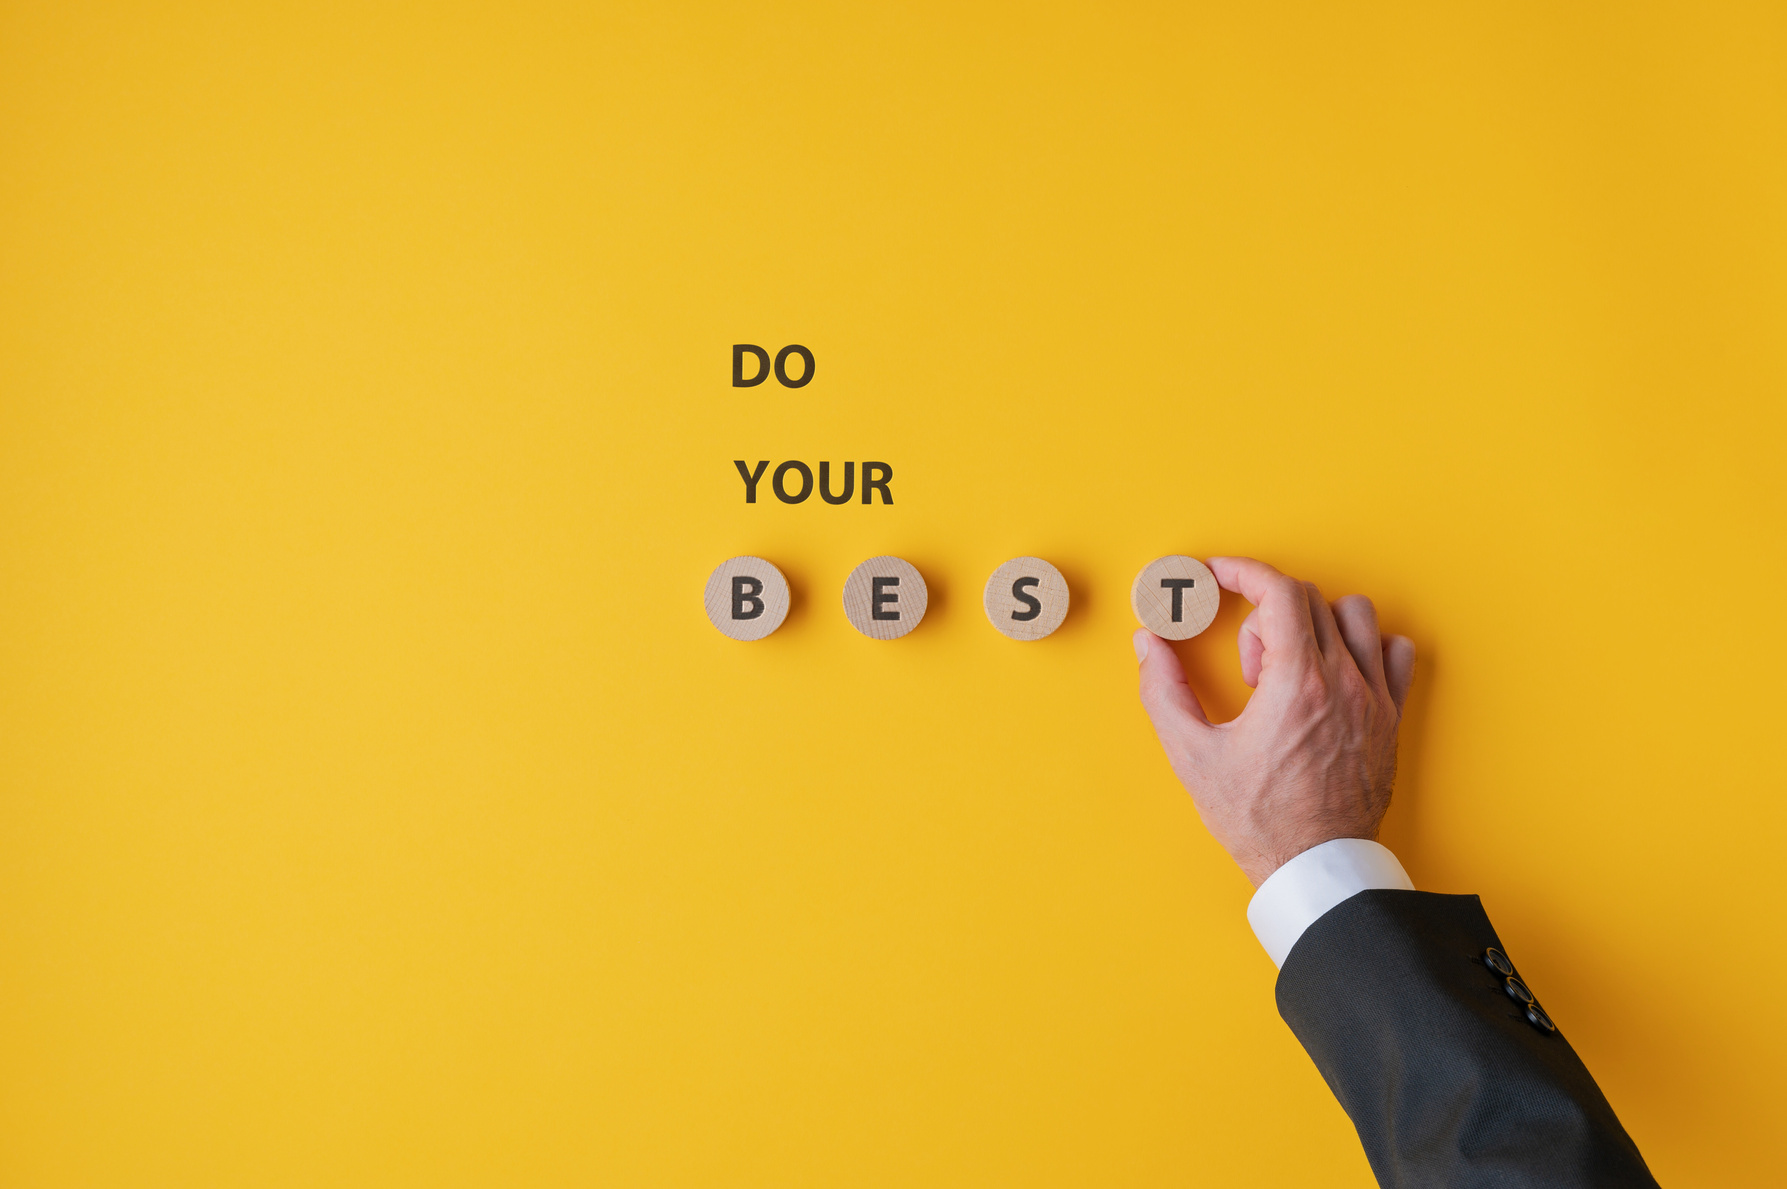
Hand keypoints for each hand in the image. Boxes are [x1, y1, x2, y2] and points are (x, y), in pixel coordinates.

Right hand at [1134, 557, 1415, 886]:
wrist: (1317, 867)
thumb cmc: (1258, 818)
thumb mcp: (1193, 756)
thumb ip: (1163, 691)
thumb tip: (1147, 645)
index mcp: (1296, 684)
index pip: (1277, 590)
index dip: (1241, 571)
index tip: (1218, 576)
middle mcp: (1343, 681)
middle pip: (1308, 598)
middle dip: (1264, 612)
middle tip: (1246, 664)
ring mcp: (1374, 698)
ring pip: (1355, 615)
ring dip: (1313, 623)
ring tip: (1289, 668)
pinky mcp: (1391, 718)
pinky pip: (1393, 652)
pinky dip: (1364, 646)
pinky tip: (1334, 673)